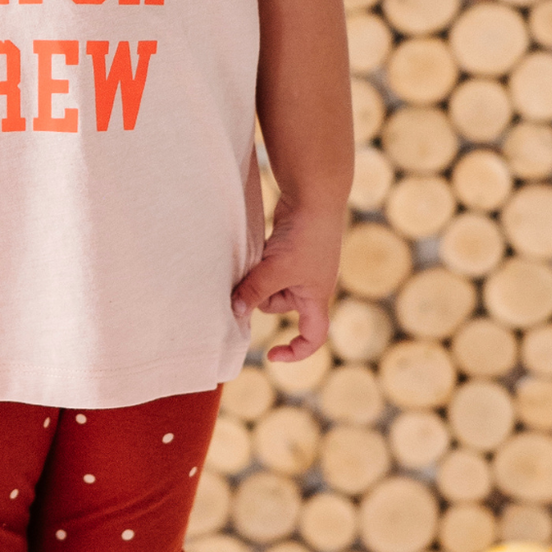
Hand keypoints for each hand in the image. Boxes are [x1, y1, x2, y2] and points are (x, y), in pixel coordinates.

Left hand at [230, 199, 343, 361]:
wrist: (314, 197)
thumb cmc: (305, 237)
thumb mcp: (277, 270)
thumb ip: (255, 292)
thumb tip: (235, 312)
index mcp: (317, 296)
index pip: (314, 336)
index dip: (296, 351)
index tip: (273, 354)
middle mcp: (310, 284)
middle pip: (280, 306)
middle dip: (262, 297)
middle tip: (251, 281)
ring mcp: (300, 266)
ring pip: (271, 285)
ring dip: (257, 278)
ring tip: (253, 261)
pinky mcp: (289, 249)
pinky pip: (268, 267)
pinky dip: (258, 265)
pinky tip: (251, 254)